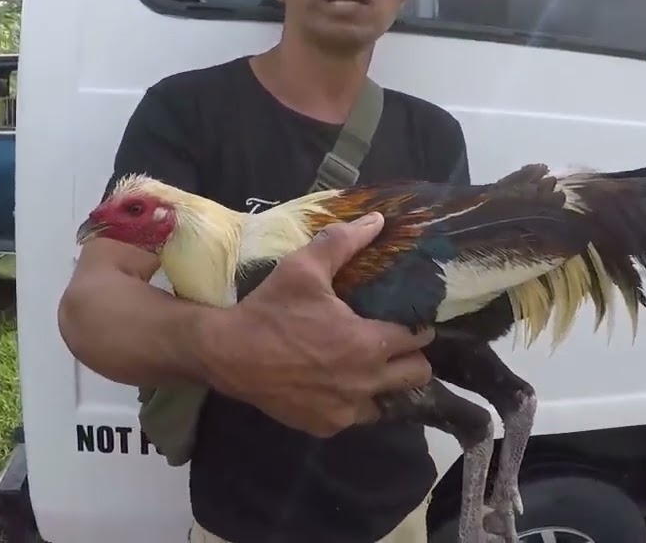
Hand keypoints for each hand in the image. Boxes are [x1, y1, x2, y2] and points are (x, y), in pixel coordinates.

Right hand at [197, 213, 434, 437]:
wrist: (227, 354)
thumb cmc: (270, 310)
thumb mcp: (303, 268)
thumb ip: (343, 243)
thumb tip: (377, 220)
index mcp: (367, 343)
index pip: (419, 339)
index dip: (418, 327)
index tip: (410, 319)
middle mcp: (365, 382)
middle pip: (416, 375)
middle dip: (411, 358)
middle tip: (393, 343)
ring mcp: (346, 410)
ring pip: (388, 402)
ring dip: (383, 385)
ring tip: (366, 367)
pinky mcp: (325, 426)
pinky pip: (354, 417)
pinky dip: (352, 402)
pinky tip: (336, 384)